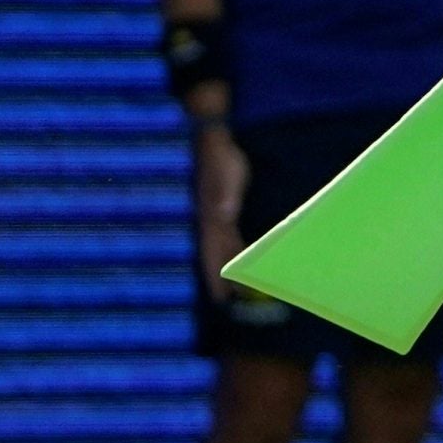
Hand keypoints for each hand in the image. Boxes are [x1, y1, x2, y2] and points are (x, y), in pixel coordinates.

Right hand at [194, 123, 249, 299]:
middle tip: (224, 302)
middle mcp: (210, 219)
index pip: (215, 253)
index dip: (217, 276)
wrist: (214, 140)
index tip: (221, 298)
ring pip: (218, 247)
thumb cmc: (224, 159)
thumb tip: (224, 215)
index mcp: (211, 217)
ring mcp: (213, 214)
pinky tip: (232, 256)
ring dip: (222, 267)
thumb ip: (226, 196)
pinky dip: (228, 249)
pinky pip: (223, 234)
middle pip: (214, 256)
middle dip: (218, 279)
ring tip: (228, 287)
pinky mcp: (219, 207)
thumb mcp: (228, 177)